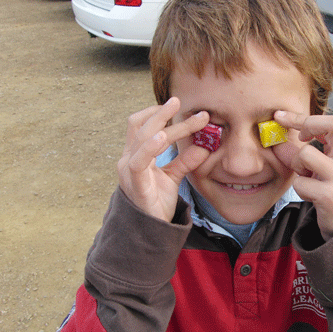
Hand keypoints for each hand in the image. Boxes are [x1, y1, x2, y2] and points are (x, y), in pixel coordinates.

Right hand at [117, 98, 209, 221]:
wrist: (151, 230)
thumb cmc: (157, 202)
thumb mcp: (173, 177)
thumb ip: (185, 162)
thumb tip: (203, 147)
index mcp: (136, 155)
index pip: (143, 126)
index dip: (157, 113)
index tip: (179, 105)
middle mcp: (128, 159)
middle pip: (142, 127)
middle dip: (160, 112)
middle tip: (179, 101)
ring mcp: (129, 170)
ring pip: (142, 138)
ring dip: (161, 123)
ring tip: (175, 110)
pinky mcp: (135, 183)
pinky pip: (139, 161)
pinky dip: (150, 146)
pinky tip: (163, 136)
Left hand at [273, 111, 332, 234]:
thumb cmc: (331, 191)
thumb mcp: (320, 168)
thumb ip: (301, 153)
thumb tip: (277, 142)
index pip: (330, 122)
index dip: (302, 116)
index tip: (281, 116)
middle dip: (308, 124)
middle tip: (299, 137)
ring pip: (306, 154)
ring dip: (298, 166)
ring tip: (306, 177)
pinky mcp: (330, 196)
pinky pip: (301, 182)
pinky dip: (300, 189)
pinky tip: (311, 195)